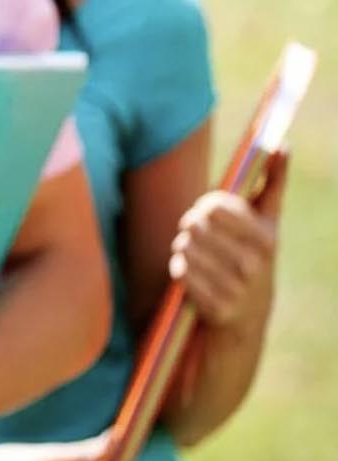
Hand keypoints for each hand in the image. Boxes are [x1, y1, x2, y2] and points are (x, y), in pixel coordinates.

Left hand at [171, 153, 284, 333]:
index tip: (211, 210)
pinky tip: (193, 274)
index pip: (215, 206)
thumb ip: (272, 182)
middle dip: (191, 224)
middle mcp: (254, 264)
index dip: (206, 205)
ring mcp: (237, 288)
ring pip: (183, 246)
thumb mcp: (267, 220)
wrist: (248, 316)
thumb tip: (280, 144)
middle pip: (194, 224)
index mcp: (267, 238)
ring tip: (195, 252)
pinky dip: (180, 269)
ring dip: (182, 246)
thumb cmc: (254, 252)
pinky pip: (179, 272)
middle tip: (198, 231)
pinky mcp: (217, 307)